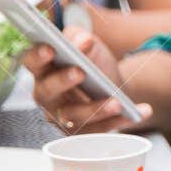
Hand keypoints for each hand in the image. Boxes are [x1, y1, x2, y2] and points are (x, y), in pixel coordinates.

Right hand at [24, 31, 151, 133]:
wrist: (114, 86)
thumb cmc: (93, 64)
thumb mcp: (89, 45)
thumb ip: (81, 38)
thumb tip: (83, 41)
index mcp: (43, 70)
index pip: (31, 63)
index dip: (37, 56)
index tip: (50, 49)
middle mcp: (46, 95)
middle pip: (46, 91)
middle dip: (62, 81)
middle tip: (80, 71)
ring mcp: (60, 116)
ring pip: (72, 116)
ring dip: (95, 109)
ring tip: (117, 102)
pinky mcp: (79, 132)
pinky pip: (97, 130)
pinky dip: (118, 122)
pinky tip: (139, 112)